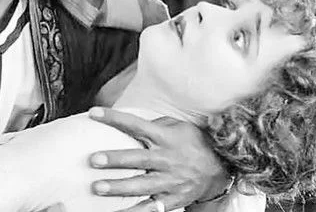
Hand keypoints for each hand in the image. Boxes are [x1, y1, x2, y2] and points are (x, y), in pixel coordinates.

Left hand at [88, 107, 229, 211]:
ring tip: (98, 187)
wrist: (221, 168)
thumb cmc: (193, 143)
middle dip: (116, 160)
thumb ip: (155, 125)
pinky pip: (151, 208)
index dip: (115, 118)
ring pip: (142, 185)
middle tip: (94, 160)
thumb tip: (129, 123)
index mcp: (166, 138)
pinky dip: (135, 211)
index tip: (94, 113)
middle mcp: (167, 159)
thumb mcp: (178, 127)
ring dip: (119, 187)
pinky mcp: (172, 200)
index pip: (136, 125)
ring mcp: (170, 181)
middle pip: (138, 159)